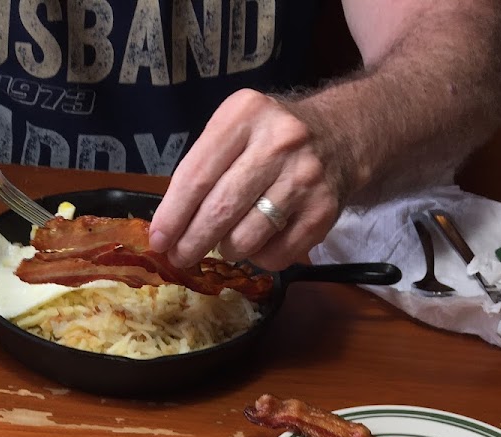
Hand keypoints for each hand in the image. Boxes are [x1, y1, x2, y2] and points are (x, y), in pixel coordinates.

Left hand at [149, 89, 345, 270]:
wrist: (341, 133)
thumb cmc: (271, 139)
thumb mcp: (235, 130)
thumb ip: (202, 168)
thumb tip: (169, 228)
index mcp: (246, 114)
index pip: (197, 175)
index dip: (172, 215)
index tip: (158, 241)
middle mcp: (279, 141)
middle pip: (220, 210)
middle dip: (192, 242)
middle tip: (181, 256)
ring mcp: (305, 178)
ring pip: (245, 239)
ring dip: (228, 250)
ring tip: (228, 240)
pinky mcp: (323, 211)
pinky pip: (275, 255)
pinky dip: (259, 257)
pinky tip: (260, 242)